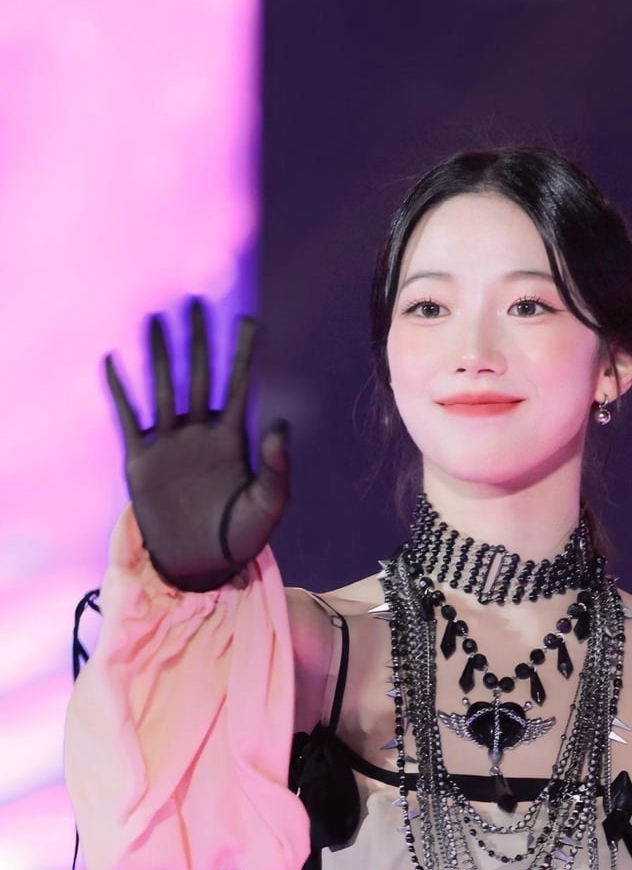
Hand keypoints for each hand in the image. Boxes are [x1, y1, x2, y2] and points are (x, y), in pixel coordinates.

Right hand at [104, 297, 290, 590]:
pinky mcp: (141, 462)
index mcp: (233, 440)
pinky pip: (129, 419)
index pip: (239, 387)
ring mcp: (170, 445)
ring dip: (159, 355)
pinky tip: (113, 361)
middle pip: (199, 376)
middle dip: (199, 341)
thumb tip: (281, 424)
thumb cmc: (243, 537)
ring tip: (154, 319)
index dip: (244, 355)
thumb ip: (277, 466)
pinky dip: (120, 391)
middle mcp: (200, 434)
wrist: (204, 567)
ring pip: (164, 388)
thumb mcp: (270, 503)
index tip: (251, 321)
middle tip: (196, 302)